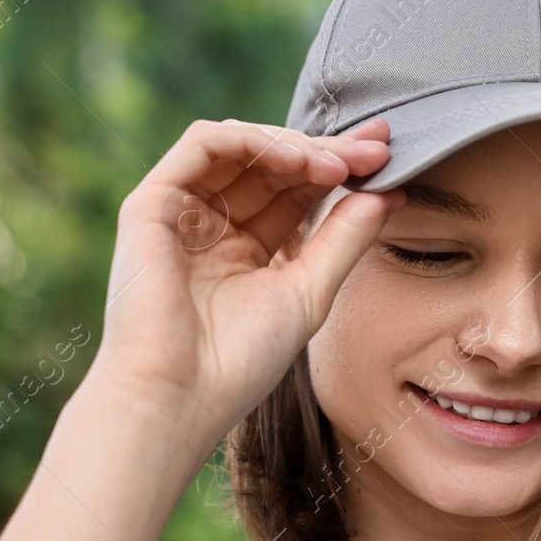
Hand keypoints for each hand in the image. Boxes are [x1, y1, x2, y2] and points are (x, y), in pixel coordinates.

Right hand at [82, 116, 402, 449]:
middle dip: (327, 151)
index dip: (340, 170)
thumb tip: (389, 193)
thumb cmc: (237, 364)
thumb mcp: (308, 295)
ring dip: (294, 146)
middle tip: (375, 150)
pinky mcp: (151, 203)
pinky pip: (202, 144)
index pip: (296, 192)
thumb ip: (345, 241)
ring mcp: (180, 212)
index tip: (387, 159)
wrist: (177, 399)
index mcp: (245, 250)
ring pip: (240, 146)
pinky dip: (252, 141)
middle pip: (273, 165)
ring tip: (337, 166)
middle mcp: (211, 226)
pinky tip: (296, 160)